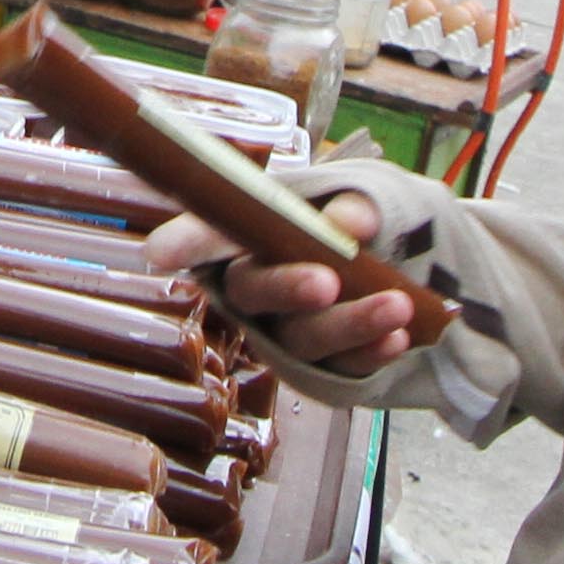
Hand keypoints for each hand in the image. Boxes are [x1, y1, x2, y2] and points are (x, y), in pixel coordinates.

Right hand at [147, 201, 414, 367]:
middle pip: (254, 291)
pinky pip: (340, 367)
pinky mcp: (320, 367)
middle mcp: (255, 288)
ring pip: (302, 336)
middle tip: (325, 282)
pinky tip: (397, 337)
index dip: (185, 241)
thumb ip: (353, 204)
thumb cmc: (359, 224)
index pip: (209, 234)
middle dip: (287, 287)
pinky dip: (371, 352)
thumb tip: (353, 223)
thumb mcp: (361, 196)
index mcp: (248, 237)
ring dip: (350, 322)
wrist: (404, 268)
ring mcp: (285, 332)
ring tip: (397, 306)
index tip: (159, 252)